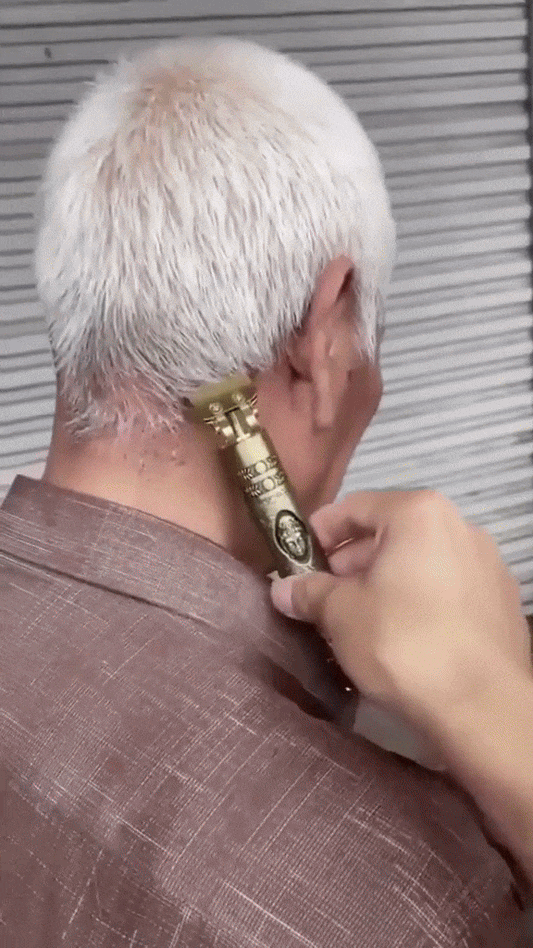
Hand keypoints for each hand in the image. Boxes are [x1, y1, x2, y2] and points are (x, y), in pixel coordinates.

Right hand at [271, 490, 530, 733]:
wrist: (483, 707)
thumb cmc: (403, 643)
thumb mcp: (342, 614)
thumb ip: (309, 593)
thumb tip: (283, 589)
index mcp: (419, 513)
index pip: (354, 507)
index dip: (318, 533)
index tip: (296, 562)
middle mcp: (459, 526)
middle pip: (389, 534)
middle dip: (350, 564)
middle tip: (321, 598)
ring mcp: (486, 564)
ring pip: (418, 563)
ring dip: (383, 584)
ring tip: (355, 622)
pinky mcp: (500, 601)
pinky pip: (445, 589)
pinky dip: (417, 602)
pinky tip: (399, 638)